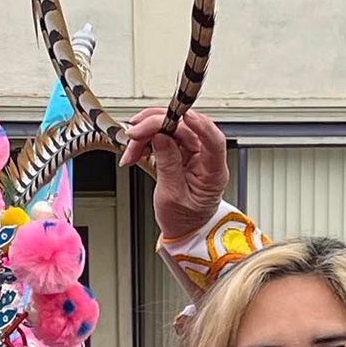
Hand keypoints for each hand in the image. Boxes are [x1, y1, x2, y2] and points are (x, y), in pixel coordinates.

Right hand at [118, 108, 227, 240]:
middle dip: (157, 126)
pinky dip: (147, 141)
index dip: (200, 125)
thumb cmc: (184, 220)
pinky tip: (136, 150)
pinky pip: (164, 138)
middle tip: (135, 133)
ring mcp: (193, 153)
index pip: (214, 140)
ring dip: (147, 133)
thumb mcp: (172, 197)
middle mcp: (205, 158)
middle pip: (185, 128)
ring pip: (171, 130)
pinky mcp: (181, 152)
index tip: (183, 116)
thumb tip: (161, 138)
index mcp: (213, 172)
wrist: (182, 230)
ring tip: (131, 148)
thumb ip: (168, 165)